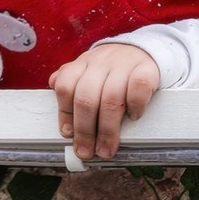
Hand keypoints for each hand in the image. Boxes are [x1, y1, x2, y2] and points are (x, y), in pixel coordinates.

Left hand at [48, 43, 159, 159]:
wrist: (141, 48)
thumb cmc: (110, 67)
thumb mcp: (87, 68)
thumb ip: (70, 78)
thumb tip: (52, 84)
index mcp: (83, 63)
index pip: (66, 86)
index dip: (64, 113)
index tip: (67, 135)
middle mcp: (100, 62)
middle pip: (86, 97)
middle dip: (84, 130)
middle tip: (86, 151)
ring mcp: (123, 64)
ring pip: (111, 99)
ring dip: (107, 130)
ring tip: (106, 149)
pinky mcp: (146, 68)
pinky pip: (138, 87)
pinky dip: (135, 106)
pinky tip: (134, 117)